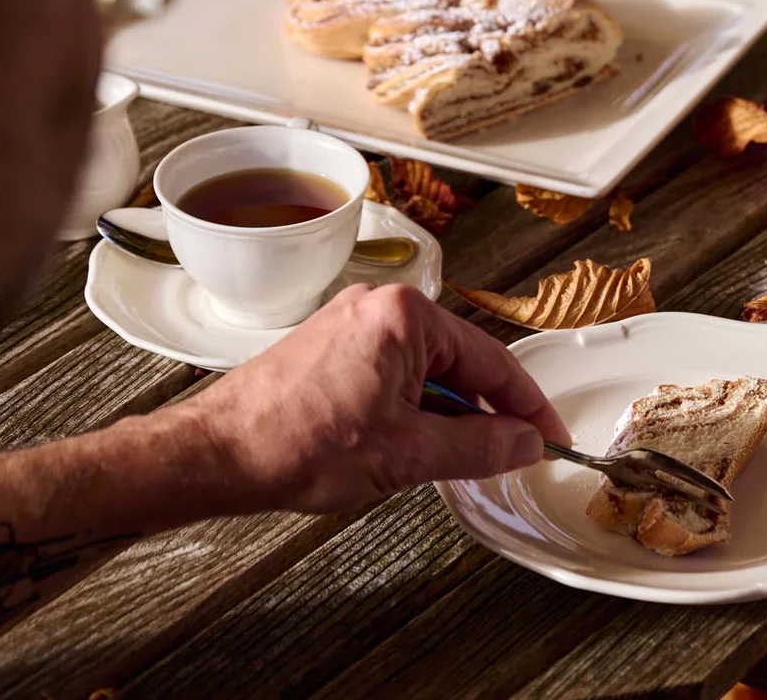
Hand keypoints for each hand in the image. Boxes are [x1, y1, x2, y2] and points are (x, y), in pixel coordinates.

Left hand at [178, 284, 569, 512]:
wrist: (216, 454)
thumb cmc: (294, 444)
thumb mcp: (407, 455)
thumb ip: (479, 447)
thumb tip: (524, 444)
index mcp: (405, 317)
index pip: (493, 363)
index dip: (528, 408)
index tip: (551, 436)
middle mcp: (380, 306)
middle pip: (461, 363)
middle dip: (486, 413)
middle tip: (512, 455)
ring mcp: (353, 322)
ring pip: (428, 370)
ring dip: (447, 413)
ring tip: (453, 459)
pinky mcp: (332, 344)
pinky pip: (395, 370)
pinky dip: (413, 406)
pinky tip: (412, 442)